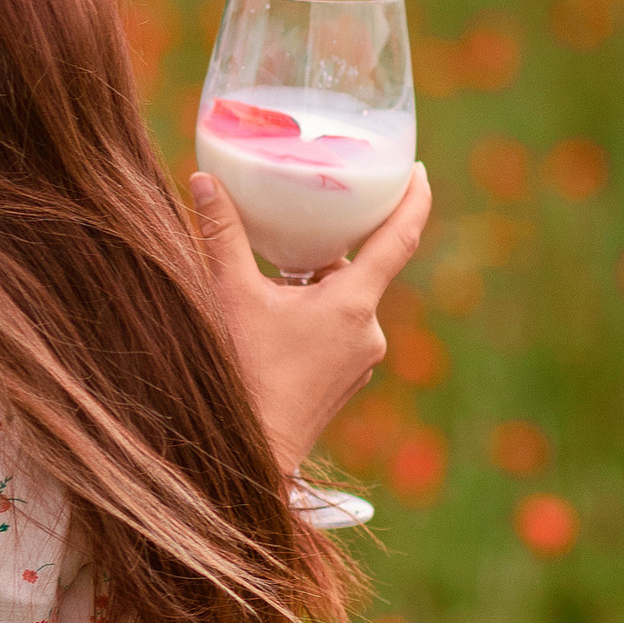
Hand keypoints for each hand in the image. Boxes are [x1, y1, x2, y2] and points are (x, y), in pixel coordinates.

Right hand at [190, 163, 433, 477]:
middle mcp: (368, 332)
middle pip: (362, 269)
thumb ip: (221, 236)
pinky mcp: (346, 380)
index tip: (418, 169)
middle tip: (314, 214)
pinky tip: (280, 320)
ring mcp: (361, 361)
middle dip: (337, 244)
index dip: (414, 199)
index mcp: (351, 305)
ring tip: (280, 274)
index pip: (400, 238)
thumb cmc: (241, 375)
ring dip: (320, 284)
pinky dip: (317, 315)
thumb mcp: (230, 296)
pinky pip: (340, 332)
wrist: (252, 452)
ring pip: (346, 302)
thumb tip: (205, 180)